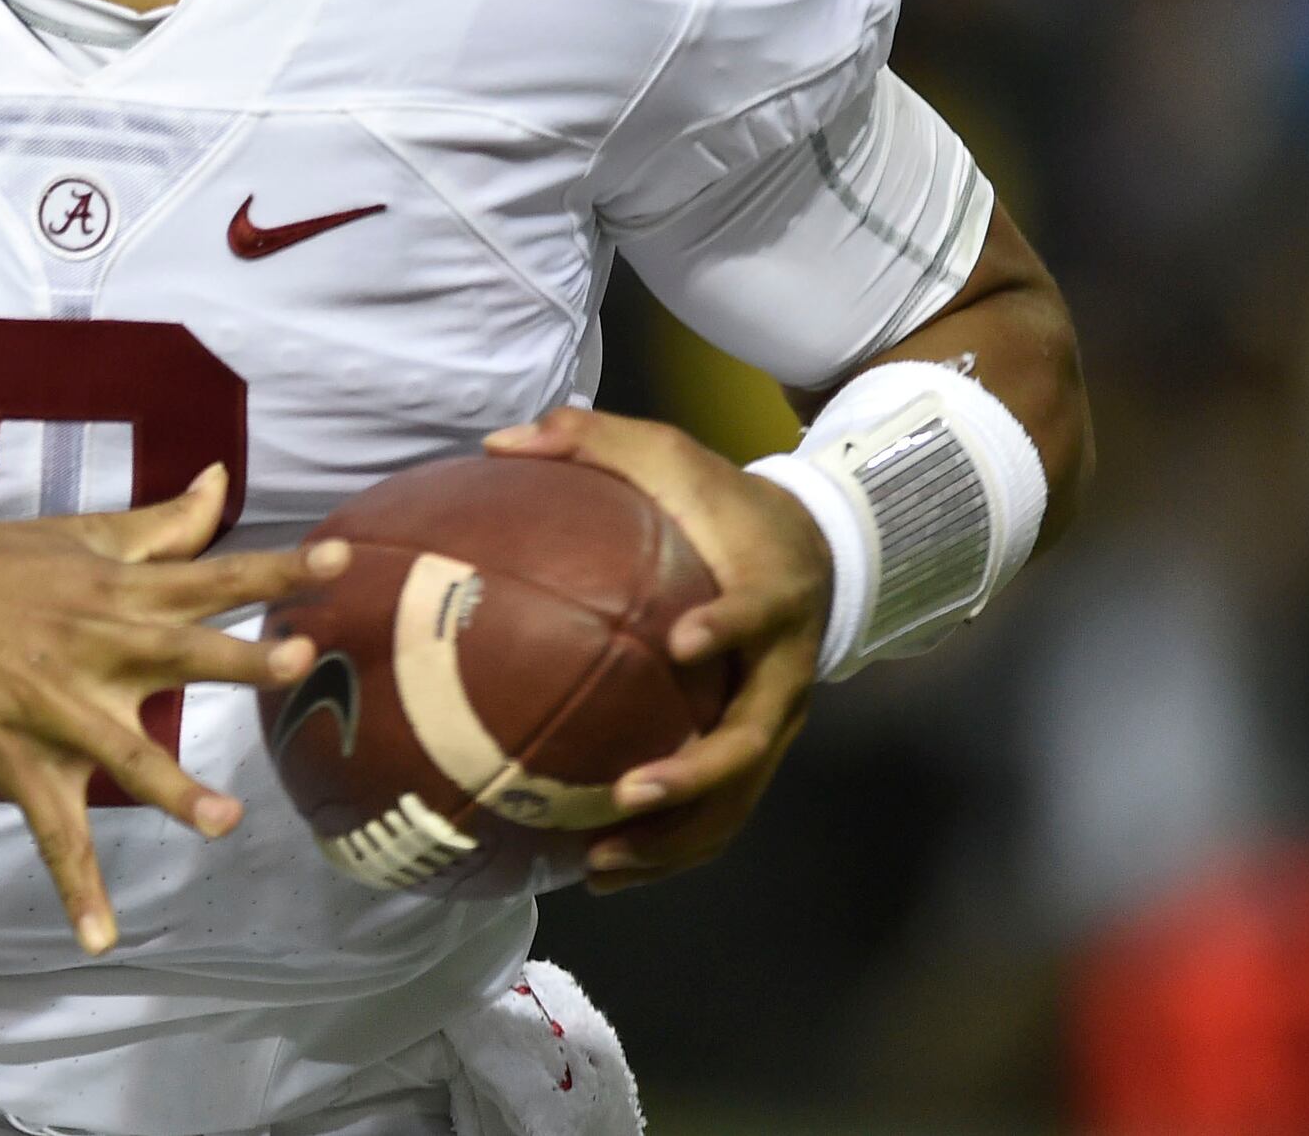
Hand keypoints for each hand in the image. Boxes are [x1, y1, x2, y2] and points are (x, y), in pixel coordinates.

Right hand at [0, 465, 339, 953]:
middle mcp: (91, 648)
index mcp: (112, 592)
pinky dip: (75, 886)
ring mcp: (52, 707)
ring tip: (224, 822)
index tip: (341, 562)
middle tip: (296, 657)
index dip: (276, 569)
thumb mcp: (75, 538)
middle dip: (236, 658)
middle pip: (176, 653)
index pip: (207, 576)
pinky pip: (52, 831)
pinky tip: (100, 937)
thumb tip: (223, 482)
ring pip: (121, 754)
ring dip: (172, 789)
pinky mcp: (15, 758)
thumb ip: (160, 525)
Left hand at [482, 406, 830, 889]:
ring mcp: (774, 720)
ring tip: (602, 863)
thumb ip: (590, 440)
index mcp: (767, 594)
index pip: (759, 615)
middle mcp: (782, 671)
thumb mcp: (667, 453)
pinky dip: (670, 848)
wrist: (811, 548)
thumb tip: (498, 442)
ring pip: (738, 797)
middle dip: (696, 774)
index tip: (684, 640)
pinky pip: (721, 813)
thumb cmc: (721, 501)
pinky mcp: (755, 750)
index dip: (730, 628)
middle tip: (628, 793)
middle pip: (752, 739)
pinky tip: (604, 868)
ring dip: (676, 837)